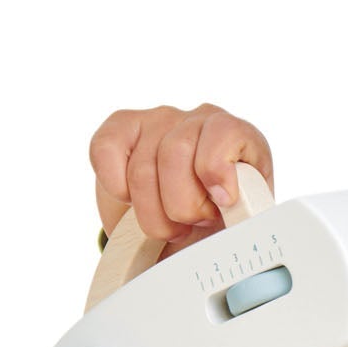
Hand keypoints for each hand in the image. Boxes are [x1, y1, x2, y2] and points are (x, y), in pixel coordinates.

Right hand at [89, 103, 273, 255]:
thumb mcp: (242, 221)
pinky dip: (115, 186)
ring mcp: (160, 120)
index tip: (222, 202)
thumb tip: (232, 219)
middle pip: (176, 154)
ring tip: (168, 224)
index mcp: (240, 136)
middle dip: (182, 205)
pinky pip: (105, 150)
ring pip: (142, 168)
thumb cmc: (220, 220)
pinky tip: (131, 201)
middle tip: (192, 223)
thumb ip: (243, 215)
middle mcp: (200, 119)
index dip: (217, 170)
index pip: (225, 131)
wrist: (191, 227)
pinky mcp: (123, 127)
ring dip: (152, 212)